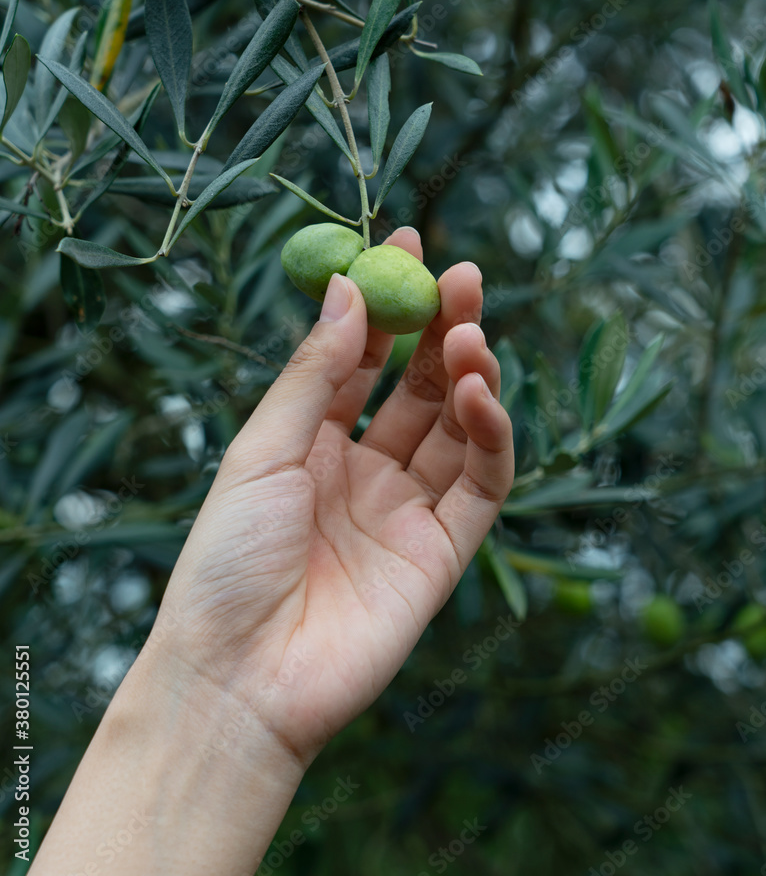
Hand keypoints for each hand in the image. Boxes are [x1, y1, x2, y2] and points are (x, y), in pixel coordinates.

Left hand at [157, 227, 514, 766]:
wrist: (237, 678)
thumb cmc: (227, 560)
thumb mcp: (263, 449)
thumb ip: (315, 373)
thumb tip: (348, 289)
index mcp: (310, 443)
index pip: (361, 360)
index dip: (386, 304)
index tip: (405, 242)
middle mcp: (362, 471)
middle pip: (417, 387)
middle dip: (440, 329)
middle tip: (462, 276)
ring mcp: (404, 512)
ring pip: (455, 429)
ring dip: (469, 375)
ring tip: (470, 333)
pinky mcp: (440, 554)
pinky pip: (481, 485)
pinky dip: (489, 435)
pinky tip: (477, 392)